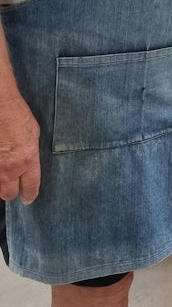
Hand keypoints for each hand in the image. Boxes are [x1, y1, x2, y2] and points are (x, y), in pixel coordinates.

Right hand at [0, 89, 40, 203]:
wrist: (1, 107)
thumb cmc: (18, 116)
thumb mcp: (34, 135)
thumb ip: (30, 153)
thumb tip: (28, 162)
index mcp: (28, 160)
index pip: (31, 186)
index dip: (30, 195)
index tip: (28, 199)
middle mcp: (9, 168)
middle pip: (8, 194)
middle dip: (11, 193)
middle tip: (12, 189)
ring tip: (3, 176)